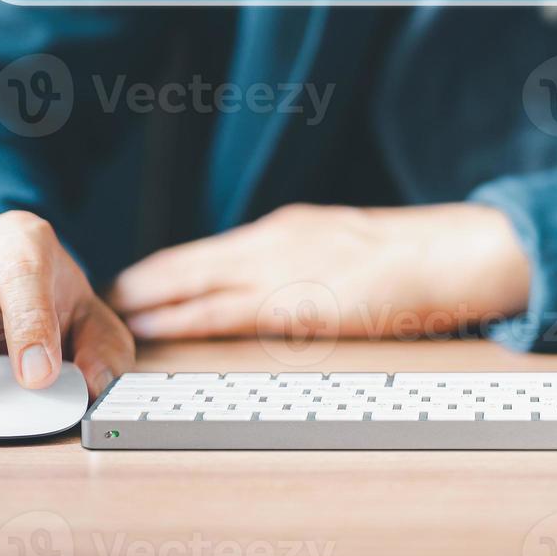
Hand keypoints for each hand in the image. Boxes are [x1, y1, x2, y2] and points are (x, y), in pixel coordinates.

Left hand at [110, 203, 531, 341]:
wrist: (447, 254)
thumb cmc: (414, 257)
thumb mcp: (352, 249)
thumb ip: (315, 263)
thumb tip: (294, 285)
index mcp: (291, 229)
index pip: (215, 249)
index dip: (173, 264)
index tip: (141, 277)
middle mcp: (275, 242)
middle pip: (192, 260)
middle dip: (148, 279)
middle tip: (109, 294)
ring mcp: (282, 269)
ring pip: (196, 283)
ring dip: (153, 301)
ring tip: (116, 312)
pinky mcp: (293, 302)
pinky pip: (224, 312)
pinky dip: (184, 319)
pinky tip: (159, 326)